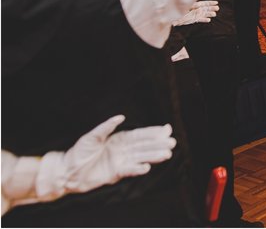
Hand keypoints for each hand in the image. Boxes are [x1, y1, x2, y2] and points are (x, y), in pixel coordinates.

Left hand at [37, 116, 175, 198]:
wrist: (68, 172)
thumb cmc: (79, 152)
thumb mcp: (91, 137)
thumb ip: (106, 127)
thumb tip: (120, 117)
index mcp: (120, 139)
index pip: (140, 135)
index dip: (153, 132)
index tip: (166, 129)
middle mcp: (123, 150)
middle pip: (144, 146)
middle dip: (158, 144)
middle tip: (172, 143)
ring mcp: (121, 161)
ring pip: (141, 158)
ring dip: (153, 156)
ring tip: (166, 155)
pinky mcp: (116, 173)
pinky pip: (130, 170)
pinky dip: (138, 169)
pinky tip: (147, 167)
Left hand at [171, 0, 219, 26]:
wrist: (169, 17)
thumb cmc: (174, 11)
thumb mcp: (181, 9)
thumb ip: (188, 9)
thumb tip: (196, 8)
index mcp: (192, 4)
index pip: (202, 3)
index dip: (209, 3)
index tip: (216, 3)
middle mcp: (194, 9)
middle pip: (204, 8)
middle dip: (211, 8)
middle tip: (218, 8)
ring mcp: (193, 14)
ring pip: (203, 13)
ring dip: (208, 14)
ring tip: (215, 14)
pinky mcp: (192, 19)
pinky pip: (199, 19)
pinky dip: (204, 19)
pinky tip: (208, 20)